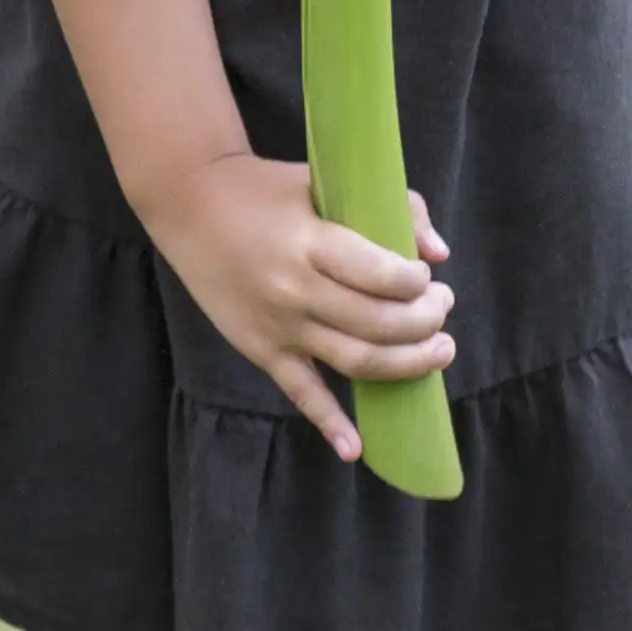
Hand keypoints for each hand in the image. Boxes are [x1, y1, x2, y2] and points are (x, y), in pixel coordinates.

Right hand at [142, 151, 453, 462]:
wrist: (189, 205)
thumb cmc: (266, 189)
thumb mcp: (325, 181)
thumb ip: (392, 206)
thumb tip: (438, 254)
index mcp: (312, 243)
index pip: (381, 276)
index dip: (416, 283)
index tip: (426, 277)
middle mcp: (296, 289)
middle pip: (377, 323)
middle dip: (425, 321)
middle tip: (442, 309)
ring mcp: (279, 326)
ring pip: (355, 360)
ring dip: (407, 364)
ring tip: (439, 351)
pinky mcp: (262, 350)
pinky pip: (301, 393)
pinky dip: (330, 423)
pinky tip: (357, 448)